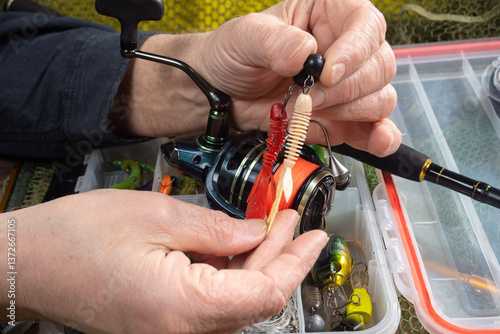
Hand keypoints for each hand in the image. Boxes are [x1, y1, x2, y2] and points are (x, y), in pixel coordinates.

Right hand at [1, 190, 327, 332]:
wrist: (30, 262)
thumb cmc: (80, 236)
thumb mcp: (158, 215)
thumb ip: (217, 228)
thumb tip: (258, 231)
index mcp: (184, 308)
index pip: (266, 293)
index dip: (297, 262)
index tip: (315, 235)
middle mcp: (182, 332)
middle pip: (254, 297)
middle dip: (279, 256)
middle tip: (290, 219)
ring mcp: (172, 332)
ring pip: (235, 300)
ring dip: (255, 263)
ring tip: (267, 224)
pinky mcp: (163, 323)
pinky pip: (211, 301)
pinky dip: (229, 273)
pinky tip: (235, 244)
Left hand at [114, 0, 399, 156]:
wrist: (223, 93)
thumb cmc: (234, 55)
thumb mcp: (245, 37)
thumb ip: (273, 41)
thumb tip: (304, 53)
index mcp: (331, 14)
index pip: (367, 25)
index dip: (355, 51)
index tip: (326, 74)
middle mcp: (348, 48)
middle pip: (379, 66)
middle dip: (343, 89)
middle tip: (307, 98)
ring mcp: (348, 85)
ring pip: (379, 97)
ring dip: (347, 111)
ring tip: (308, 111)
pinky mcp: (344, 117)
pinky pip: (374, 126)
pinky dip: (378, 136)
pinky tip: (376, 141)